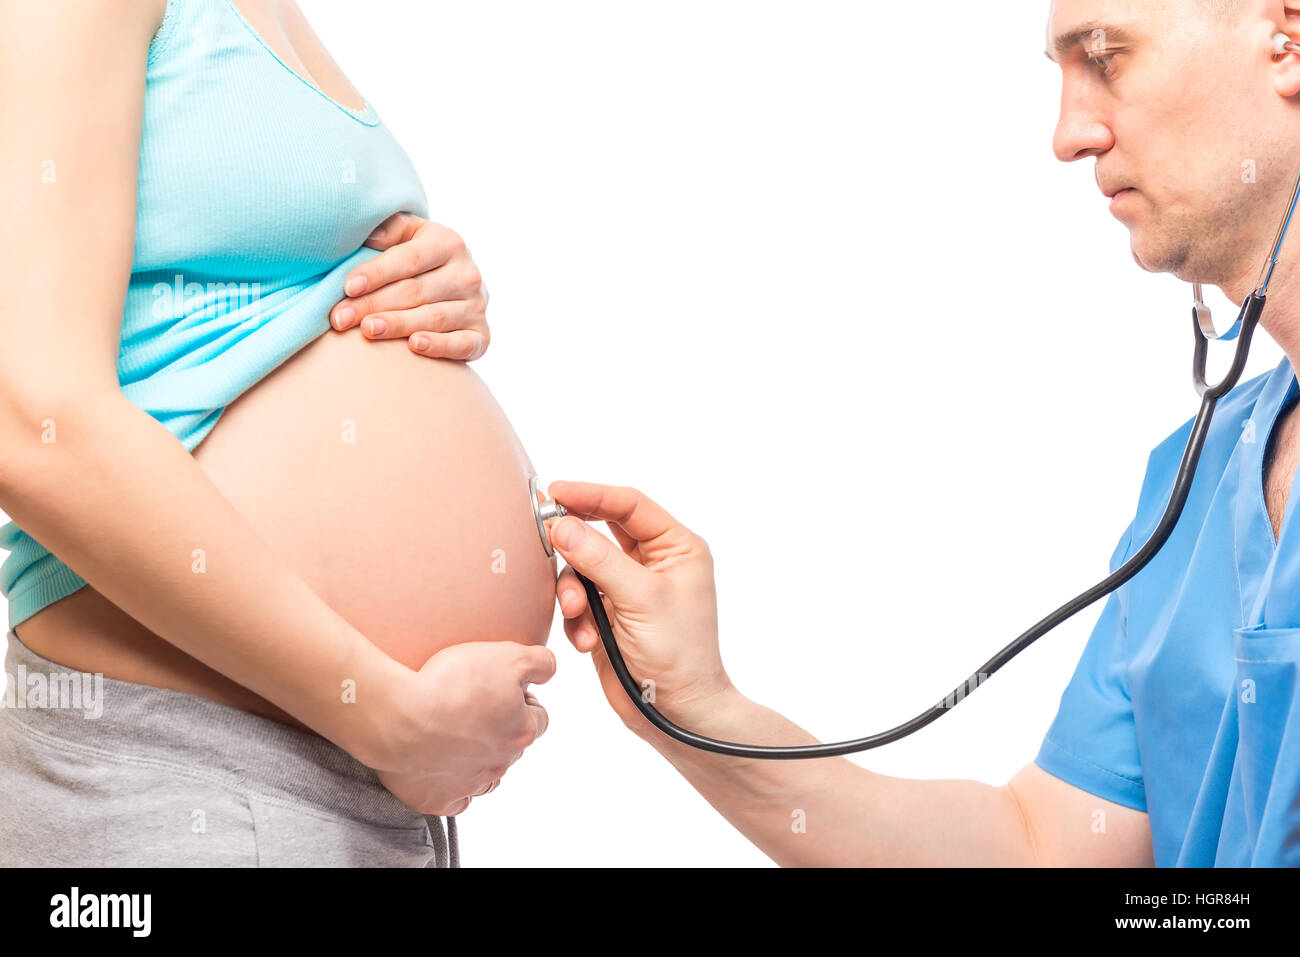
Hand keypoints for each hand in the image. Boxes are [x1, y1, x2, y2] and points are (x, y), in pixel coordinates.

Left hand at [330, 213, 490, 360]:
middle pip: (416, 291)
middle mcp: (468, 274)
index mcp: (449, 242)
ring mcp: (477, 306)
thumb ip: (390, 229)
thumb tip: (371, 237)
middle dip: (374, 304)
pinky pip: (463, 344)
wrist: (454, 285)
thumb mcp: (407, 234)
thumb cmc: (417, 260)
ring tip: (367, 330)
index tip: (348, 286)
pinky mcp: (482, 335)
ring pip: (434, 318)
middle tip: (340, 318)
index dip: (377, 273)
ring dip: (398, 325)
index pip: (410, 259)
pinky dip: (440, 346)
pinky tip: (415, 346)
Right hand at [372, 640, 553, 815]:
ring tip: (454, 733)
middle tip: (472, 705)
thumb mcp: (507, 656)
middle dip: (500, 728)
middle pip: (512, 745)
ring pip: (487, 774)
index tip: (504, 689)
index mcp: (522, 731)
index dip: (524, 700)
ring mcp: (471, 785)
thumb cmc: (451, 684)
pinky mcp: (439, 799)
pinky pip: (456, 799)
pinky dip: (453, 785)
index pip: (539, 717)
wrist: (398, 718)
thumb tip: (550, 670)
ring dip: (478, 757)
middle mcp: (501, 763)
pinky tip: (441, 766)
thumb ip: (539, 662)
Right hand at [546, 481, 732, 739]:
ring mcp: (629, 588)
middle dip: (575, 544)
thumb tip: (561, 525)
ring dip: (573, 591)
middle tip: (544, 535)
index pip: (629, 505)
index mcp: (677, 548)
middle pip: (601, 531)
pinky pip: (578, 599)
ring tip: (577, 613)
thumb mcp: (640, 599)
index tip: (556, 493)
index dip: (591, 495)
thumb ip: (598, 559)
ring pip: (582, 567)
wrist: (675, 714)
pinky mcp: (609, 614)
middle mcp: (654, 563)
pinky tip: (589, 641)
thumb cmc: (679, 656)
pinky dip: (577, 619)